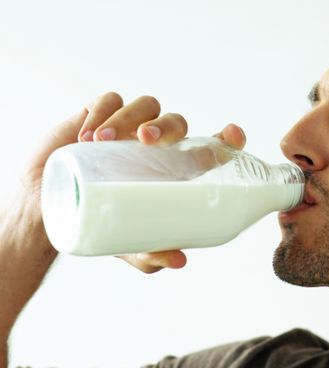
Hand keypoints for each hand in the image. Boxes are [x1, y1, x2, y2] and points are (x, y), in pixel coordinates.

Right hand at [22, 91, 245, 273]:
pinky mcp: (98, 116)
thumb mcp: (127, 243)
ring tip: (104, 140)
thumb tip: (180, 261)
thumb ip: (152, 252)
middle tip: (145, 140)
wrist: (49, 208)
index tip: (235, 133)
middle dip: (167, 126)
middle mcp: (157, 147)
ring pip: (146, 106)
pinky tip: (89, 134)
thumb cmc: (99, 221)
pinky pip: (108, 101)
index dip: (226, 138)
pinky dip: (102, 112)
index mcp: (174, 171)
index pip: (209, 148)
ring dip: (130, 116)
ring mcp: (129, 129)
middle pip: (177, 123)